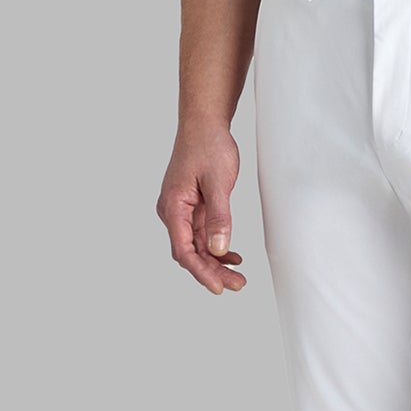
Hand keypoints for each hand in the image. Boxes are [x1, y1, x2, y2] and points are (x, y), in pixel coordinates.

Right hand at [157, 127, 247, 293]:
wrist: (204, 123)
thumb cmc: (208, 146)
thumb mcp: (218, 183)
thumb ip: (219, 217)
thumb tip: (218, 249)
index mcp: (173, 207)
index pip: (184, 250)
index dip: (201, 272)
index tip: (218, 288)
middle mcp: (173, 211)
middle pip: (190, 252)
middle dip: (212, 271)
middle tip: (237, 284)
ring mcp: (182, 210)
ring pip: (197, 245)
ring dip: (215, 261)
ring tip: (238, 276)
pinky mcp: (192, 206)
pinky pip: (202, 233)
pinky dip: (216, 245)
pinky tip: (231, 255)